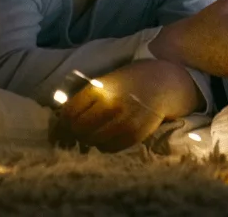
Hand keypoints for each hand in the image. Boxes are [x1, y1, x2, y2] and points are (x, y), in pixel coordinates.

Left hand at [50, 59, 200, 152]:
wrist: (164, 81)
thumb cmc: (132, 79)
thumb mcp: (107, 80)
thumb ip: (87, 97)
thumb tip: (64, 119)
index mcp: (100, 88)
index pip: (70, 112)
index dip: (64, 120)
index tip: (66, 122)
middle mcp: (110, 104)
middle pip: (79, 129)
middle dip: (75, 131)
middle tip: (79, 130)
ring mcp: (123, 121)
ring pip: (93, 141)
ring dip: (90, 139)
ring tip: (95, 132)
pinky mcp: (134, 134)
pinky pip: (110, 148)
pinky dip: (105, 145)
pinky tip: (109, 135)